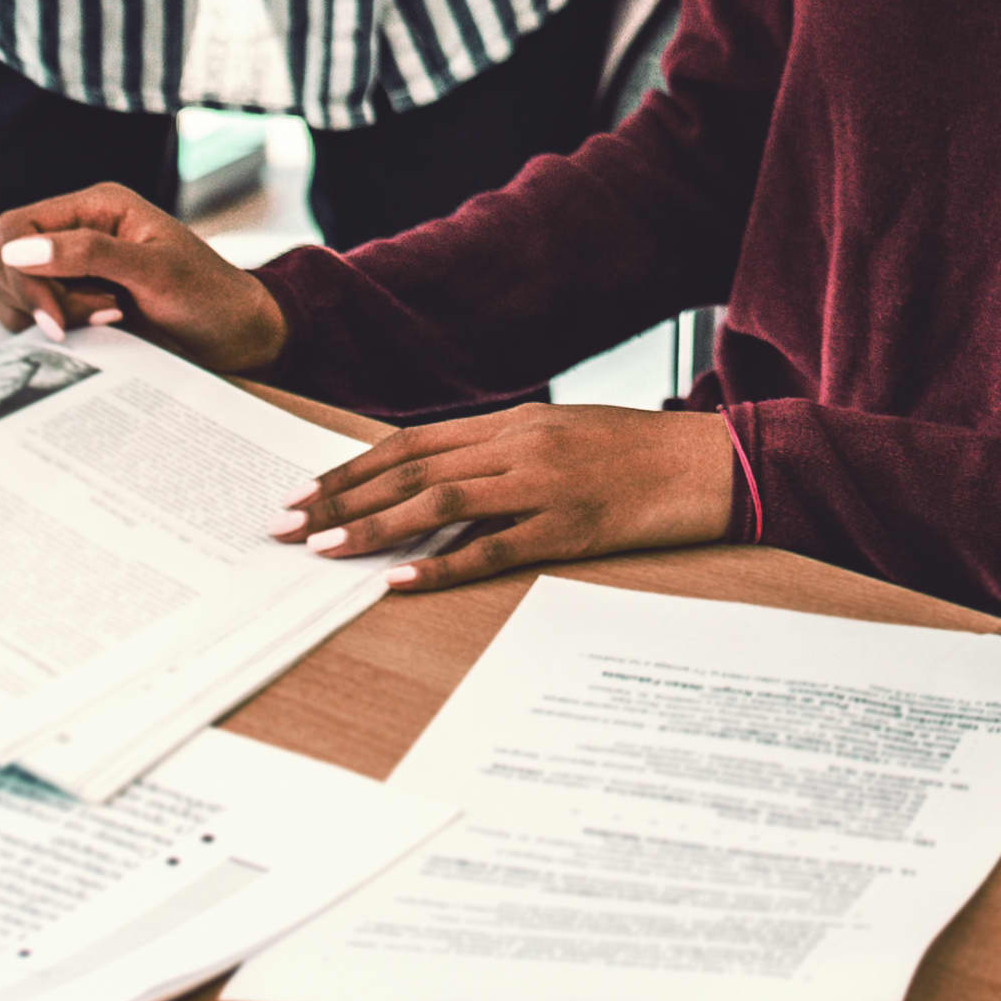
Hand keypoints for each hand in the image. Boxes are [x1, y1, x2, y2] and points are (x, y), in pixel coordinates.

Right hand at [0, 182, 287, 372]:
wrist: (238, 337)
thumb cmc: (208, 296)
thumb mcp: (155, 271)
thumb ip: (88, 255)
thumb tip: (16, 250)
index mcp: (95, 207)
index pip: (15, 228)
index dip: (22, 272)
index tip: (54, 317)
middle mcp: (77, 231)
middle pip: (5, 260)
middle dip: (40, 297)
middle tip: (101, 317)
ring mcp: (71, 268)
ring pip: (8, 288)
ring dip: (45, 314)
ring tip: (105, 321)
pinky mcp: (72, 302)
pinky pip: (27, 313)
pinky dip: (48, 329)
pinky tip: (96, 332)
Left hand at [279, 401, 737, 594]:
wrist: (716, 462)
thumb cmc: (640, 454)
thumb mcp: (564, 437)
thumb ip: (505, 454)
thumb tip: (443, 482)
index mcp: (514, 421)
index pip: (410, 443)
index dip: (351, 468)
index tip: (303, 492)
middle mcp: (520, 445)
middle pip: (409, 469)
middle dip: (339, 498)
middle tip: (284, 525)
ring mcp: (544, 484)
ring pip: (439, 502)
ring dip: (373, 527)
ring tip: (322, 551)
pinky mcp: (571, 527)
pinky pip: (494, 547)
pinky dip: (442, 564)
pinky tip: (400, 579)